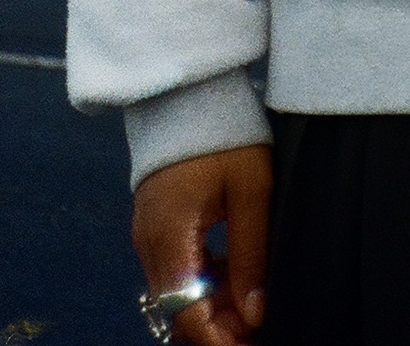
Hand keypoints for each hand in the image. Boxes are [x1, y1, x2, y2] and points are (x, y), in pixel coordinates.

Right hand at [132, 145, 272, 345]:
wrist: (190, 90)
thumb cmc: (225, 133)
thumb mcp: (252, 190)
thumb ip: (252, 254)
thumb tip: (256, 314)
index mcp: (170, 237)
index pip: (188, 315)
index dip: (220, 341)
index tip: (253, 344)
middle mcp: (150, 243)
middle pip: (179, 311)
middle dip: (219, 328)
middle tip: (261, 327)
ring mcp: (149, 235)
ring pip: (178, 294)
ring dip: (213, 307)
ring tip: (255, 305)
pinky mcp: (155, 226)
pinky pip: (176, 271)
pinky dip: (203, 283)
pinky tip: (235, 274)